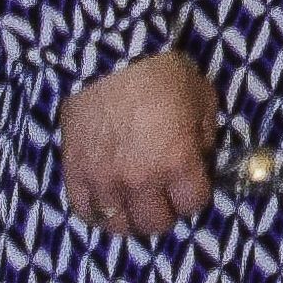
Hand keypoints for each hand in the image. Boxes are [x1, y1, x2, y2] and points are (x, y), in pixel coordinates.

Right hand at [59, 49, 217, 237]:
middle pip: (156, 223)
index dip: (196, 195)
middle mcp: (141, 181)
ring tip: (137, 203)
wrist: (109, 56)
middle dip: (167, 212)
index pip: (193, 204)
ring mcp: (104, 181)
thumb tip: (201, 159)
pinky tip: (109, 201)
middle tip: (166, 196)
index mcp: (177, 164)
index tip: (193, 184)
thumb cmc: (162, 73)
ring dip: (132, 218)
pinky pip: (85, 211)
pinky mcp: (76, 173)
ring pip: (119, 225)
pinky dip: (99, 212)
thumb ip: (206, 137)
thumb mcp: (202, 99)